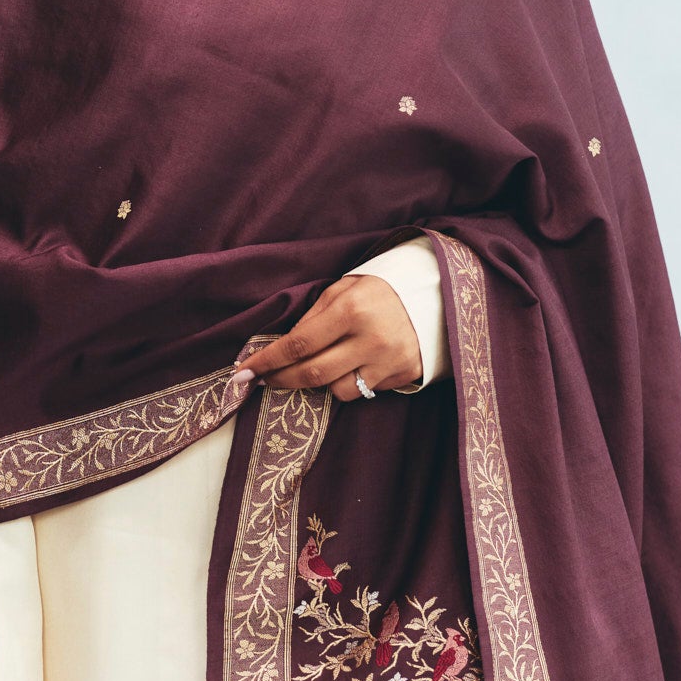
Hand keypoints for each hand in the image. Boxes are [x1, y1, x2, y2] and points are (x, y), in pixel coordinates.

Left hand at [235, 274, 421, 398]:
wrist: (438, 294)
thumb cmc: (381, 289)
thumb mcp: (344, 289)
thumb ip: (313, 316)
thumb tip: (281, 348)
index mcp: (351, 309)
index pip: (297, 344)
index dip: (266, 361)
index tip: (242, 374)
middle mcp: (370, 339)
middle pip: (312, 374)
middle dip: (281, 379)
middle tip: (263, 381)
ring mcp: (388, 361)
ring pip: (337, 390)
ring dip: (321, 382)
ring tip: (324, 363)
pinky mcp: (403, 376)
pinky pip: (364, 391)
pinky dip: (351, 382)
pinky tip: (354, 365)